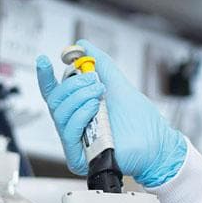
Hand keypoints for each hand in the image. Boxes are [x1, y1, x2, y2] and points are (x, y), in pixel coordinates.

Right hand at [36, 39, 186, 186]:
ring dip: (80, 98)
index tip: (44, 60)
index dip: (46, 77)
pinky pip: (68, 131)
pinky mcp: (78, 158)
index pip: (55, 93)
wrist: (157, 142)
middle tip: (95, 81)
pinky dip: (81, 114)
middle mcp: (75, 125)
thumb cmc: (141, 119)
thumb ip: (100, 64)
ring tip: (100, 94)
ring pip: (59, 113)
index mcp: (81, 109)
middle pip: (55, 100)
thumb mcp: (118, 84)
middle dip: (73, 85)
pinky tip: (95, 108)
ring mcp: (76, 141)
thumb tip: (83, 45)